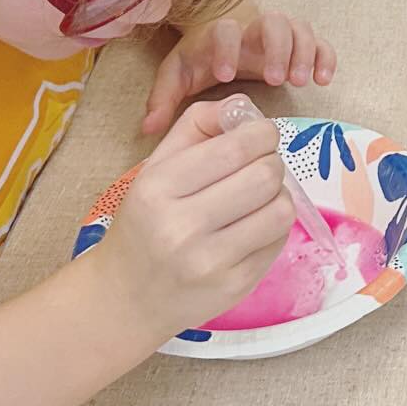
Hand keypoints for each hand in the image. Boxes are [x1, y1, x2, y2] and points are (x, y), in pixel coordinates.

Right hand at [95, 99, 296, 343]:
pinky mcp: (234, 287)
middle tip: (259, 167)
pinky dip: (273, 227)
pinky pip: (278, 241)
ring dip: (277, 196)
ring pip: (281, 209)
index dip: (262, 134)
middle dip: (271, 163)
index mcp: (158, 188)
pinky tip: (250, 228)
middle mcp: (182, 226)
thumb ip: (196, 126)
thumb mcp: (155, 168)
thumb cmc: (144, 224)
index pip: (237, 147)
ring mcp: (210, 262)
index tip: (259, 136)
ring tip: (257, 199)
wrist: (125, 298)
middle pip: (266, 175)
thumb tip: (243, 107)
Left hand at [142, 11, 336, 134]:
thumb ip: (162, 98)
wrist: (222, 31)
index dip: (227, 49)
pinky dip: (325, 57)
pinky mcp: (299, 43)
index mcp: (221, 33)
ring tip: (301, 82)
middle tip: (278, 80)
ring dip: (304, 52)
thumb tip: (148, 128)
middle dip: (278, 49)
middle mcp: (253, 28)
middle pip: (273, 22)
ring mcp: (280, 33)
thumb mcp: (177, 74)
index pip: (226, 30)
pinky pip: (320, 42)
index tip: (226, 76)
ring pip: (299, 28)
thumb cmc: (201, 57)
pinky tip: (324, 80)